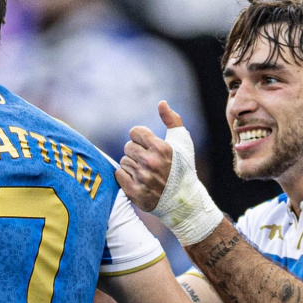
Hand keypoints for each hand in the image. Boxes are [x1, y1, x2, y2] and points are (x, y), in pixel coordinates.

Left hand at [118, 101, 222, 245]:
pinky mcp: (134, 192)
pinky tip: (138, 181)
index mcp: (161, 148)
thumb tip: (161, 102)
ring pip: (123, 161)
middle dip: (136, 153)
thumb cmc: (183, 167)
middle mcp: (151, 162)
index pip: (134, 132)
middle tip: (148, 162)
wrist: (183, 200)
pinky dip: (125, 178)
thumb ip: (172, 120)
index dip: (140, 138)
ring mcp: (142, 178)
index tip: (148, 146)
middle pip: (127, 147)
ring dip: (131, 166)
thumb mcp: (183, 142)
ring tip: (145, 172)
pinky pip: (119, 175)